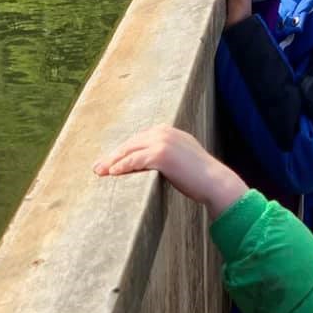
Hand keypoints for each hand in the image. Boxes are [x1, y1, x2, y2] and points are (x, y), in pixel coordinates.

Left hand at [94, 125, 247, 219]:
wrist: (214, 182)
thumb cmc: (200, 176)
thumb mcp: (182, 158)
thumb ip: (168, 155)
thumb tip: (151, 164)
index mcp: (169, 131)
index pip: (139, 138)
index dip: (123, 150)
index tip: (111, 160)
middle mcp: (164, 132)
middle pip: (131, 142)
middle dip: (114, 155)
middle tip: (98, 167)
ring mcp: (162, 141)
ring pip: (130, 150)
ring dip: (113, 161)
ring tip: (100, 171)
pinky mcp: (160, 154)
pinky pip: (134, 160)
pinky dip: (121, 166)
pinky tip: (113, 172)